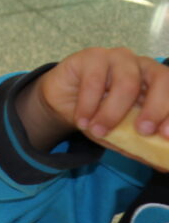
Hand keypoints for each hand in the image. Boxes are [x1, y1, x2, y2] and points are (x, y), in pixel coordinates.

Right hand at [16, 46, 168, 155]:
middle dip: (155, 108)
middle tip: (142, 131)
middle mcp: (142, 66)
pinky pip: (94, 81)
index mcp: (156, 83)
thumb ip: (142, 146)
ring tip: (98, 131)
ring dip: (112, 113)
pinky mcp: (91, 56)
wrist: (64, 102)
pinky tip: (82, 121)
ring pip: (126, 82)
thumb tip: (164, 165)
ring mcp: (117, 58)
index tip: (165, 135)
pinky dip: (88, 106)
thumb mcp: (122, 135)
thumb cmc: (100, 115)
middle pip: (160, 78)